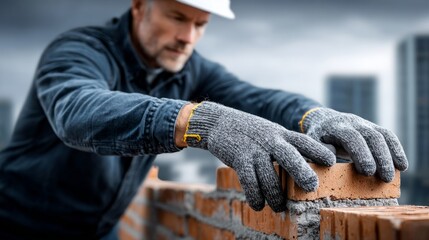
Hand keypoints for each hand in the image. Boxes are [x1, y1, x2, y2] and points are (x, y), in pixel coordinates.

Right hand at [182, 102, 335, 211]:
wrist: (219, 122)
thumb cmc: (251, 133)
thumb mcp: (272, 133)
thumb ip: (287, 145)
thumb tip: (309, 164)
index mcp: (281, 134)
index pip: (303, 141)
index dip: (318, 150)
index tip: (331, 161)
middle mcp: (270, 141)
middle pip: (289, 155)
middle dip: (301, 171)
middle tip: (311, 186)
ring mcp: (254, 150)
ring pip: (268, 176)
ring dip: (275, 195)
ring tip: (279, 206)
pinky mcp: (238, 159)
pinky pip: (249, 182)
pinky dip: (255, 197)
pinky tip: (258, 205)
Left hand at [299, 108, 407, 181]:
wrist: (321, 119)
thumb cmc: (315, 138)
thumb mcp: (311, 144)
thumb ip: (318, 152)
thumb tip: (330, 162)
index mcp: (335, 127)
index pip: (352, 138)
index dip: (361, 154)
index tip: (367, 172)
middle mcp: (352, 123)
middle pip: (371, 136)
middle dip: (380, 158)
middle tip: (384, 178)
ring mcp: (363, 124)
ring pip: (382, 135)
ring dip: (391, 155)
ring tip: (395, 174)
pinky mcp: (372, 127)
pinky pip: (387, 135)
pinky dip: (396, 149)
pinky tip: (402, 166)